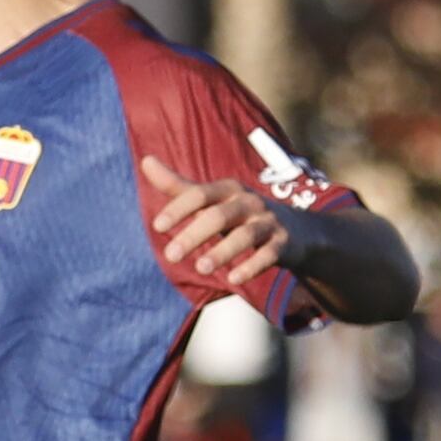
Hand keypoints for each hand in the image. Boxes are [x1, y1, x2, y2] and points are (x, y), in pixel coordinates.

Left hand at [142, 151, 290, 298]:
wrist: (295, 229)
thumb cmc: (239, 213)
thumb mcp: (211, 199)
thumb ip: (178, 186)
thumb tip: (145, 160)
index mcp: (227, 189)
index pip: (199, 194)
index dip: (179, 208)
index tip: (157, 227)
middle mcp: (248, 201)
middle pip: (219, 216)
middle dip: (194, 235)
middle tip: (170, 257)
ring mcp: (267, 221)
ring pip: (244, 236)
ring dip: (222, 252)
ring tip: (201, 268)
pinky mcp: (282, 243)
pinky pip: (268, 254)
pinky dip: (252, 266)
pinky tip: (233, 279)